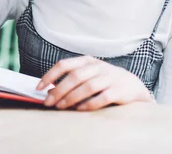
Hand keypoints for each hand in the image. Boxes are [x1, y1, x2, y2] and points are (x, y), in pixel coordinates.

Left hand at [36, 56, 152, 110]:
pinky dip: (89, 104)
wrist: (133, 85)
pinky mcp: (118, 90)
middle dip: (59, 90)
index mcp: (87, 61)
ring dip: (71, 98)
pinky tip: (79, 109)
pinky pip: (101, 97)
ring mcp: (109, 78)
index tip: (39, 87)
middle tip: (48, 102)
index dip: (50, 75)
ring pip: (87, 87)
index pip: (64, 64)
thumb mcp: (88, 74)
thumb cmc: (104, 80)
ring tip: (61, 107)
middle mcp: (97, 67)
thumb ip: (70, 80)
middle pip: (74, 76)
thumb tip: (50, 92)